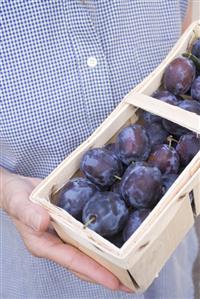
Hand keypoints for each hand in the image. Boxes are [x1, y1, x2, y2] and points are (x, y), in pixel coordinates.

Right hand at [1, 169, 132, 292]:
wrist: (17, 188)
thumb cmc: (14, 197)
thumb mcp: (18, 202)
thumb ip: (28, 213)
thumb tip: (43, 222)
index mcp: (44, 244)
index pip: (72, 261)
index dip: (93, 271)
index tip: (114, 282)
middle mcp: (56, 244)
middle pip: (84, 263)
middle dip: (107, 274)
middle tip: (130, 283)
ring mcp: (64, 236)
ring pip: (88, 252)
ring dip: (108, 260)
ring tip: (129, 268)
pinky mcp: (69, 225)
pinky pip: (87, 237)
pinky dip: (102, 241)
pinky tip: (117, 239)